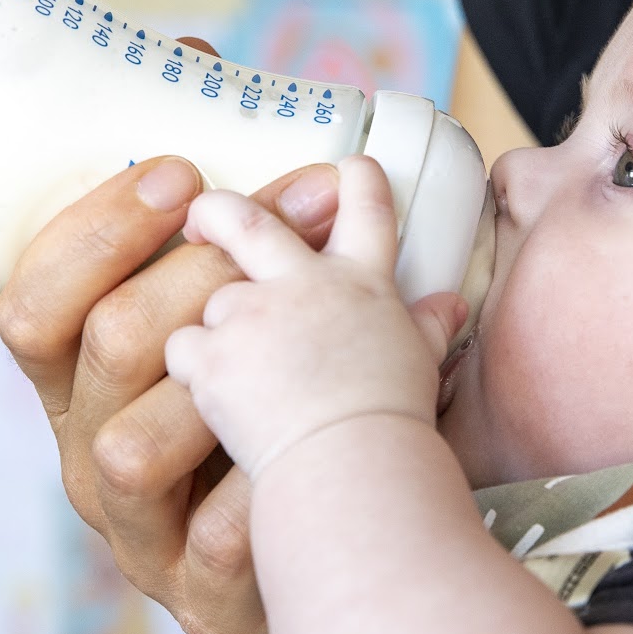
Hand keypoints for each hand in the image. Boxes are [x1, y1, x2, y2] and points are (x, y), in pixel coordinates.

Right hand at [0, 154, 340, 633]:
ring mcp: (137, 532)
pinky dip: (268, 477)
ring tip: (298, 333)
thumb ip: (241, 277)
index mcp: (74, 387)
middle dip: (196, 274)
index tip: (181, 174)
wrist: (309, 569)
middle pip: (105, 347)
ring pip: (133, 445)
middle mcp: (87, 454)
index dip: (97, 232)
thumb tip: (323, 186)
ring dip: (220, 380)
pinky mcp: (198, 597)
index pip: (32, 303)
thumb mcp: (226, 351)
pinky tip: (322, 433)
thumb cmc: (263, 431)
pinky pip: (216, 533)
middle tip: (279, 233)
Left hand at [166, 157, 468, 477]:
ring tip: (228, 364)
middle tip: (202, 214)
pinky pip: (183, 348)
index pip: (367, 211)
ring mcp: (251, 314)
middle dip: (220, 210)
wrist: (353, 466)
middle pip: (249, 221)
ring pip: (209, 297)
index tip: (351, 168)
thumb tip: (450, 306)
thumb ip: (425, 326)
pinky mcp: (211, 354)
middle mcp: (300, 285)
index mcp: (360, 283)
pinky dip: (192, 368)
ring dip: (214, 323)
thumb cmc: (392, 423)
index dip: (358, 181)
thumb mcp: (419, 363)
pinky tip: (210, 396)